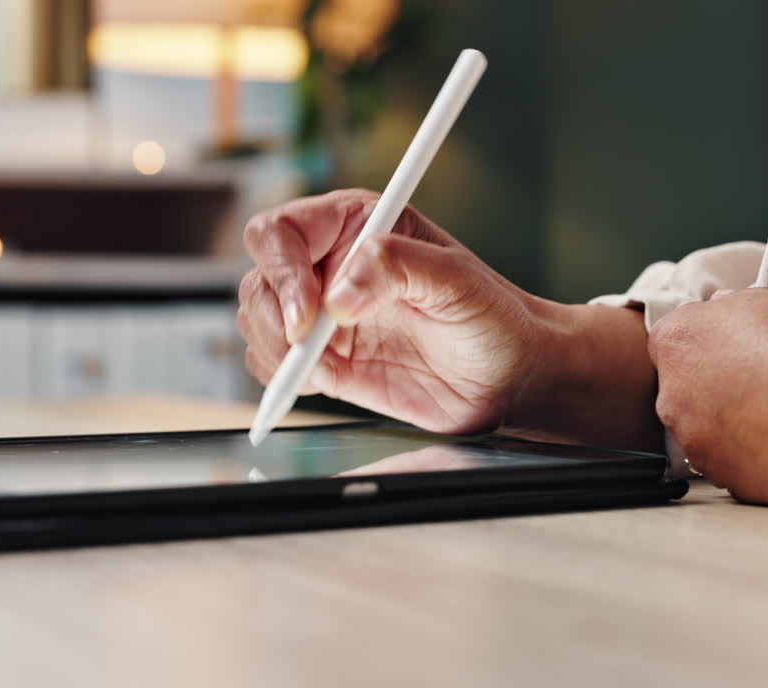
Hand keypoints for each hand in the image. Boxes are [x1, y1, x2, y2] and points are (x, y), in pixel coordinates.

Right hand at [238, 189, 542, 434]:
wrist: (510, 376)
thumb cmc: (494, 317)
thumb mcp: (456, 279)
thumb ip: (396, 266)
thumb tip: (340, 292)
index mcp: (356, 225)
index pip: (281, 231)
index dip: (282, 270)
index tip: (310, 312)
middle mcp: (331, 265)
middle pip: (259, 279)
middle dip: (274, 318)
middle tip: (314, 350)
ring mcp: (325, 316)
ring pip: (257, 323)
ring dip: (276, 350)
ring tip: (329, 368)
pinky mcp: (327, 362)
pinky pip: (273, 365)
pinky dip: (284, 379)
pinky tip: (327, 382)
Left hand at [647, 289, 767, 516]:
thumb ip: (736, 307)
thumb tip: (723, 309)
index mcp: (679, 341)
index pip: (675, 340)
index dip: (709, 342)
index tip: (739, 347)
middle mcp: (673, 395)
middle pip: (683, 387)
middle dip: (714, 384)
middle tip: (764, 382)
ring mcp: (696, 443)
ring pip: (704, 429)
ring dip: (731, 423)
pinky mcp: (725, 480)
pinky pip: (732, 463)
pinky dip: (752, 455)